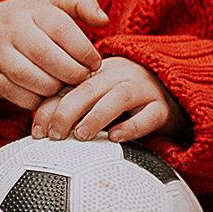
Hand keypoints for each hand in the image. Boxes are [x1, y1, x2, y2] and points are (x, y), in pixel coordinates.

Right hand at [0, 0, 107, 114]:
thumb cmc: (26, 20)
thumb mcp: (51, 2)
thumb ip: (81, 3)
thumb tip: (103, 20)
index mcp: (32, 9)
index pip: (62, 29)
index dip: (83, 50)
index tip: (95, 62)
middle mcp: (11, 30)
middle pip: (46, 55)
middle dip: (72, 72)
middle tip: (84, 79)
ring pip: (30, 78)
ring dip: (55, 88)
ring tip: (67, 87)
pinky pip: (18, 96)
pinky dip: (38, 101)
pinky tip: (49, 95)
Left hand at [31, 56, 188, 143]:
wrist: (174, 91)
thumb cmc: (127, 101)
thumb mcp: (99, 99)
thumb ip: (73, 108)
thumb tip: (41, 131)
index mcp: (98, 73)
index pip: (68, 86)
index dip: (49, 108)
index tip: (38, 131)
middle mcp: (119, 76)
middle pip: (89, 88)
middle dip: (67, 111)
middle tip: (55, 135)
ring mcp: (143, 90)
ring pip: (118, 97)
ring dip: (96, 116)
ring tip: (81, 135)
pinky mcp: (163, 108)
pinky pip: (149, 116)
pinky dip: (131, 127)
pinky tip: (116, 138)